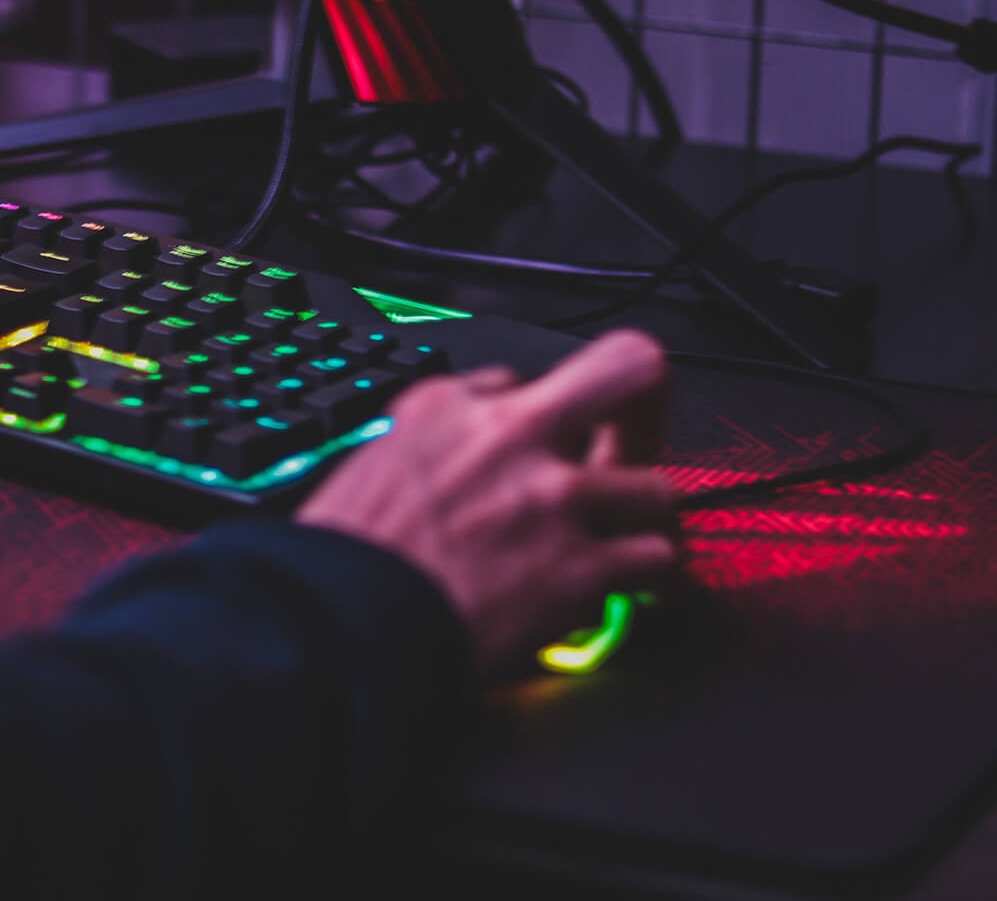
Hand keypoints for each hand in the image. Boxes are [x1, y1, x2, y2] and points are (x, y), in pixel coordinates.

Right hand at [296, 330, 679, 676]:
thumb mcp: (370, 456)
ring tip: (623, 539)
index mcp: (447, 405)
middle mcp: (512, 437)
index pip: (519, 381)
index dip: (530, 421)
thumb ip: (432, 432)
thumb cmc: (345, 557)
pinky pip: (655, 558)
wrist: (342, 627)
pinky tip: (624, 587)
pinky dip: (645, 578)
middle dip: (644, 406)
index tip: (534, 445)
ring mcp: (554, 500)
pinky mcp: (579, 569)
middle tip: (635, 442)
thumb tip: (471, 423)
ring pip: (655, 487)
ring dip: (640, 518)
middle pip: (628, 370)